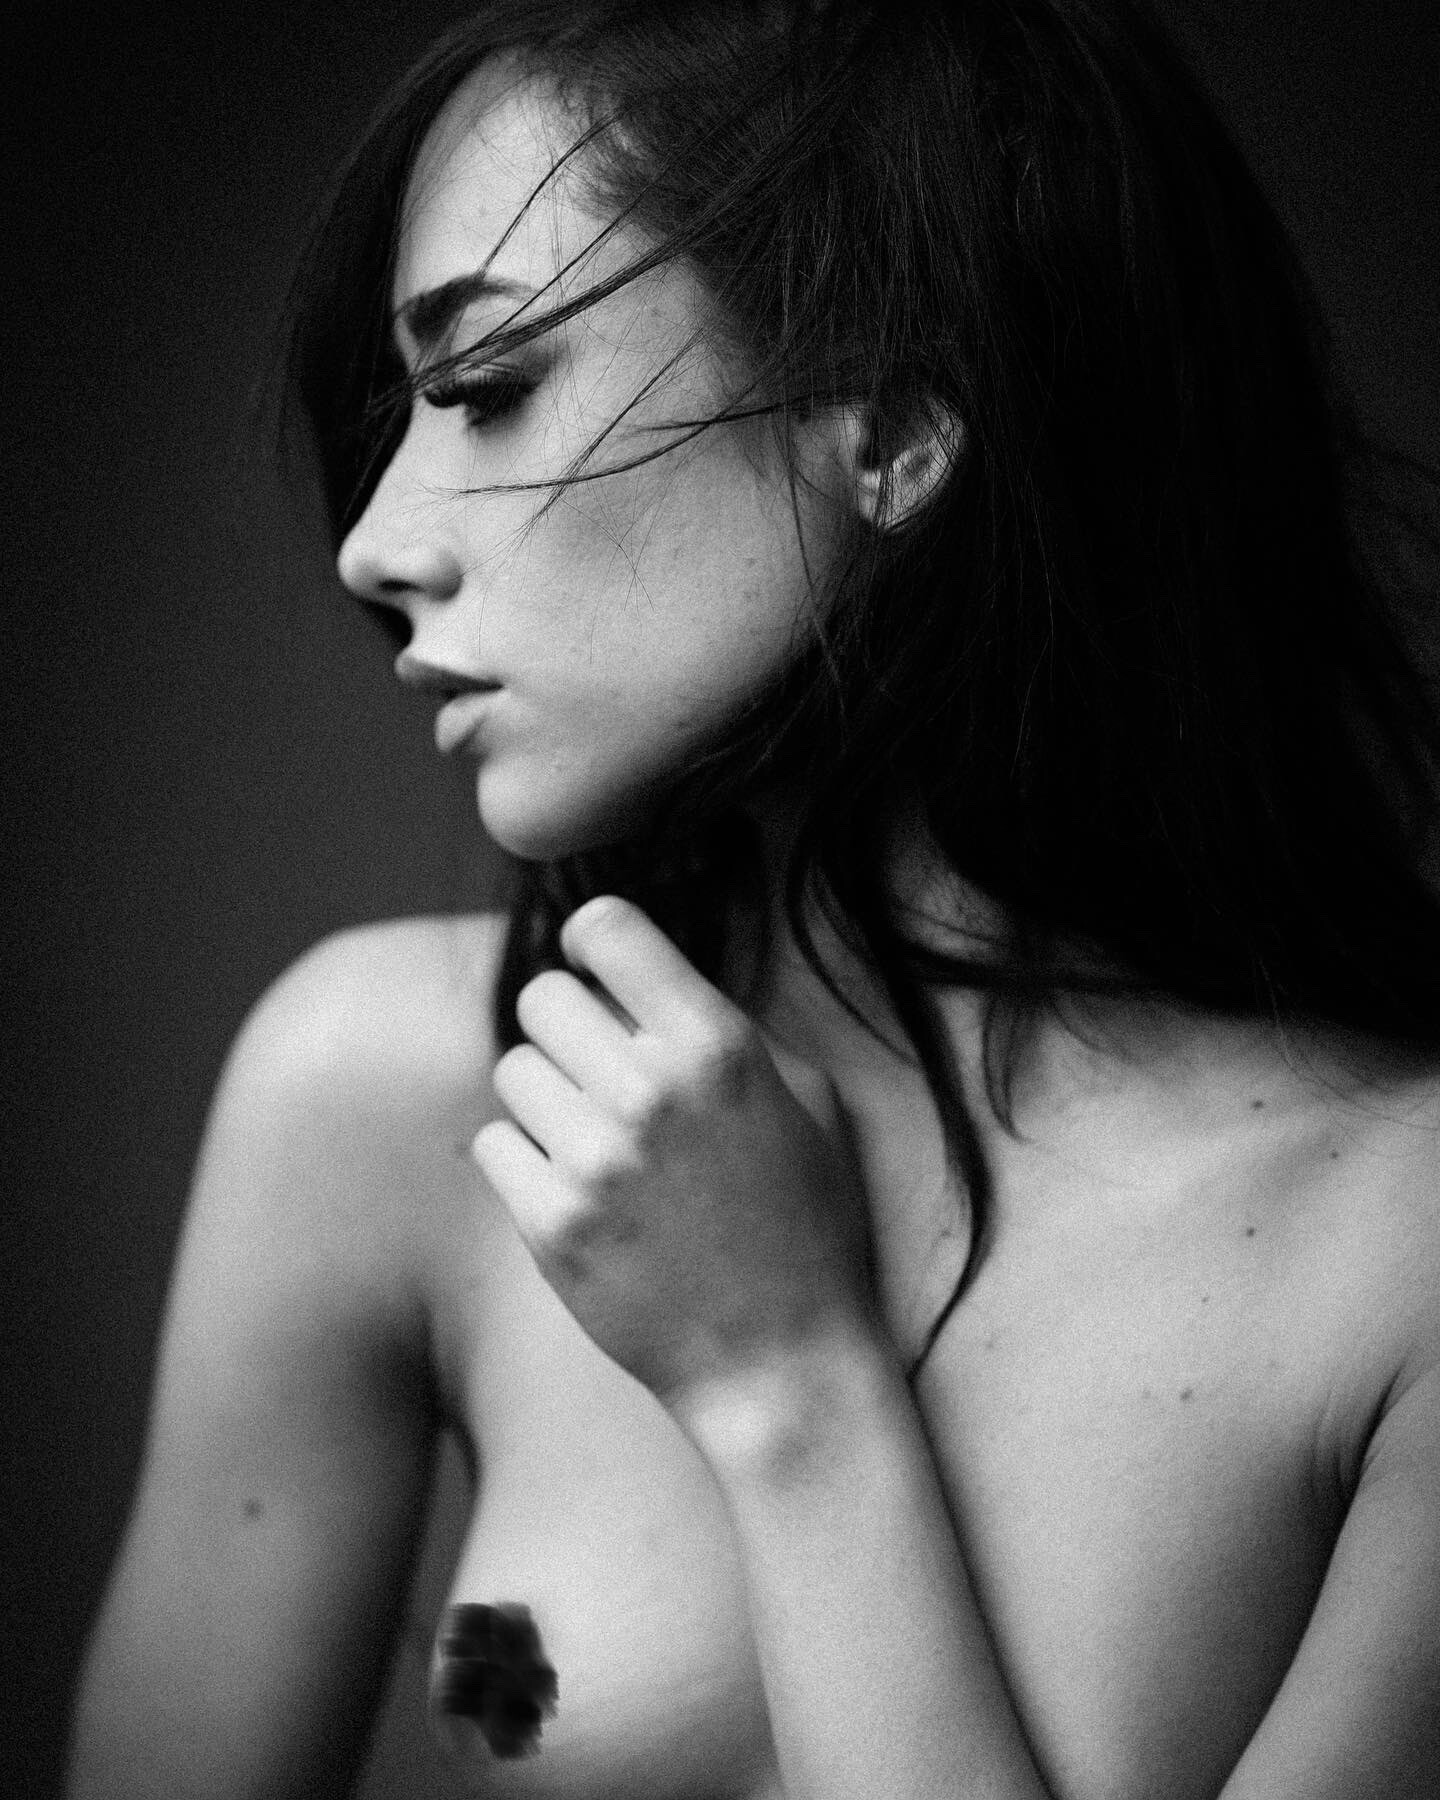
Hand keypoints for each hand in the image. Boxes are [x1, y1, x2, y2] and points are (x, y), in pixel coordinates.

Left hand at [473, 895, 874, 1411]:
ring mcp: (596, 1161)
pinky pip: (493, 1144)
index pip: (607, 927)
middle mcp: (652, 1091)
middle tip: (599, 1073)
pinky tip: (575, 1190)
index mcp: (718, 1046)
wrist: (783, 1363)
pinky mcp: (551, 1226)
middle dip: (568, 1027)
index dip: (592, 940)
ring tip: (596, 1142)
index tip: (594, 968)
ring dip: (546, 1097)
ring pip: (511, 1070)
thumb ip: (723, 1027)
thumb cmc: (805, 1223)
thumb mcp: (802, 1101)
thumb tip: (637, 979)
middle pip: (541, 996)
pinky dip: (524, 1162)